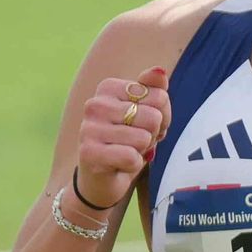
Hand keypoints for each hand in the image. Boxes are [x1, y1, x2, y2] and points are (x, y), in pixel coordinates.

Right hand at [75, 66, 170, 209]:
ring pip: (143, 138)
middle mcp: (95, 104)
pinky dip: (133, 165)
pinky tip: (119, 165)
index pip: (160, 97)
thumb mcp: (146, 113)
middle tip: (136, 142)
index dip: (162, 117)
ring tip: (127, 152)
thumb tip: (159, 71)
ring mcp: (89, 128)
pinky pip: (131, 157)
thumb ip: (153, 90)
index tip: (145, 126)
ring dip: (141, 151)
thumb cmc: (127, 142)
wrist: (101, 180)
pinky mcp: (89, 153)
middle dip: (152, 135)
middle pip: (154, 117)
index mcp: (108, 88)